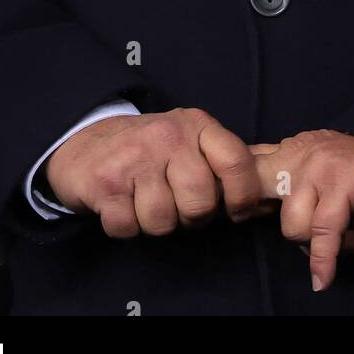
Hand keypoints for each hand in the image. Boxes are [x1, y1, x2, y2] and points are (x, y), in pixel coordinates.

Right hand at [45, 108, 276, 238]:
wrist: (86, 142)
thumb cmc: (150, 151)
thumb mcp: (191, 144)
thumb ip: (227, 167)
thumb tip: (268, 200)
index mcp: (197, 125)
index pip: (236, 161)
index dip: (243, 195)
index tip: (236, 211)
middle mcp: (168, 136)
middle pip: (200, 202)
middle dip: (191, 216)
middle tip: (176, 203)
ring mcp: (135, 157)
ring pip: (163, 221)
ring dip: (155, 223)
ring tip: (145, 200)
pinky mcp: (105, 181)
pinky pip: (128, 227)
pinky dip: (125, 226)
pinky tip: (122, 204)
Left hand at [251, 129, 353, 291]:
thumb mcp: (328, 184)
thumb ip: (303, 200)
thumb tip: (290, 239)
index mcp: (293, 150)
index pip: (247, 165)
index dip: (236, 194)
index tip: (236, 219)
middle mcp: (300, 153)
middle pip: (252, 185)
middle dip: (250, 211)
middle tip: (269, 232)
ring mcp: (320, 165)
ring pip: (290, 220)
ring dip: (312, 244)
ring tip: (347, 242)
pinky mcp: (342, 181)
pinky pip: (323, 229)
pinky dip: (324, 259)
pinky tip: (324, 278)